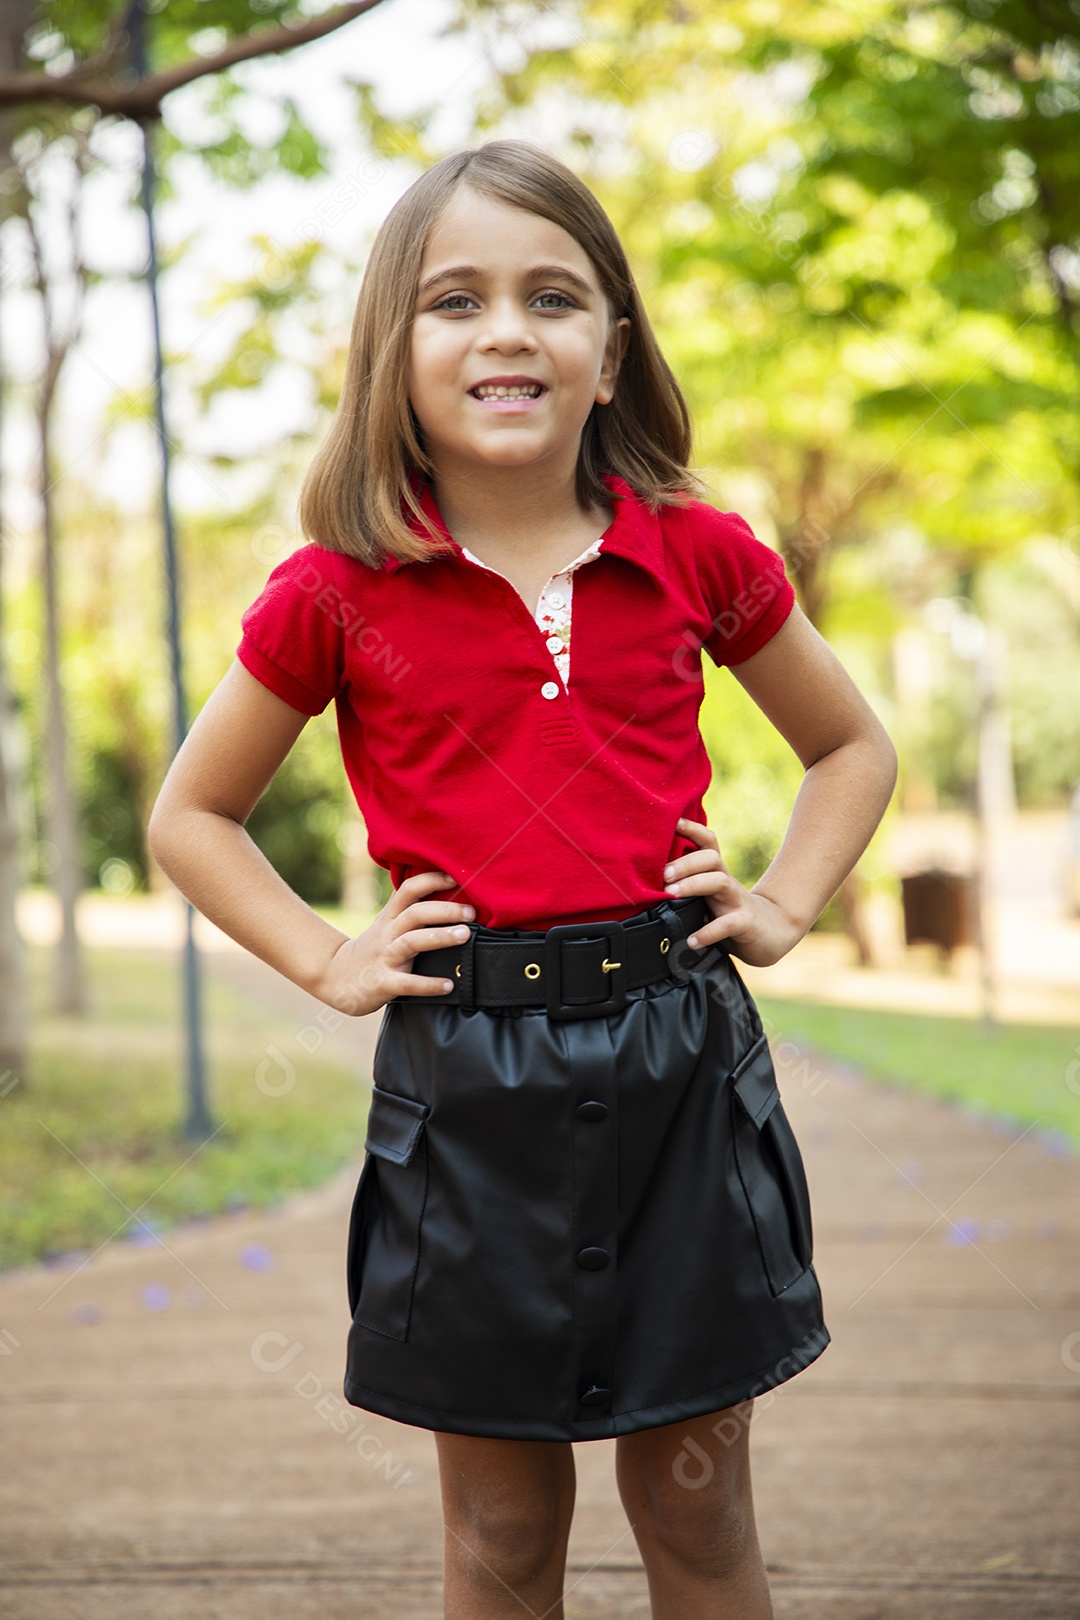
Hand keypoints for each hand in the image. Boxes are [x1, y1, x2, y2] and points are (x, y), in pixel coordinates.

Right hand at [316, 870, 474, 1015]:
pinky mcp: (382, 983)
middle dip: (445, 909)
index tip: (455, 877)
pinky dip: (428, 984)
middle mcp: (388, 933)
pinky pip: (407, 982)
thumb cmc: (374, 948)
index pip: (408, 889)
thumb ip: (408, 906)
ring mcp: (384, 957)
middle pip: (415, 913)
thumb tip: (438, 883)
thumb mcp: (386, 922)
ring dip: (440, 937)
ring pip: (412, 941)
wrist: (337, 978)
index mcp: (390, 916)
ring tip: (465, 935)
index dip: (431, 880)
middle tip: (471, 912)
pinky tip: (448, 985)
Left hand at [663, 818, 803, 967]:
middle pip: (711, 858)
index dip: (692, 828)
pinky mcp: (745, 923)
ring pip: (719, 882)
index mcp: (716, 872)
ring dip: (693, 885)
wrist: (770, 933)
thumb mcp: (708, 896)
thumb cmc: (729, 912)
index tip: (672, 822)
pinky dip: (708, 932)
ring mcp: (737, 901)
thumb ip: (686, 887)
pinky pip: (727, 924)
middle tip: (663, 875)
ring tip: (672, 895)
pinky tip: (692, 940)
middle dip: (685, 863)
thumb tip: (644, 886)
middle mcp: (726, 881)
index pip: (707, 842)